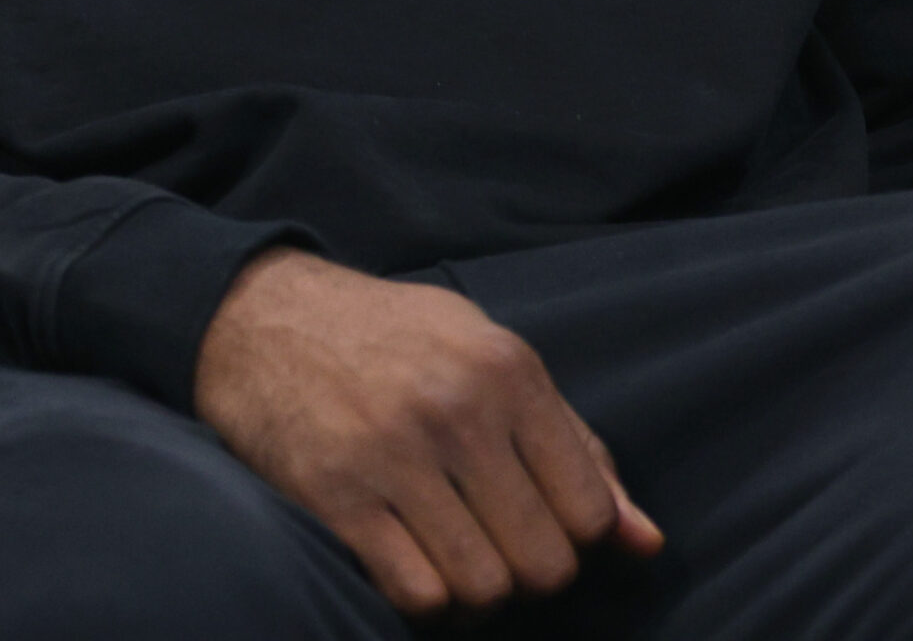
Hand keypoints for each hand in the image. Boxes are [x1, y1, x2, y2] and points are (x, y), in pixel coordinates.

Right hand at [194, 248, 661, 619]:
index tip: (539, 515)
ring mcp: (394, 455)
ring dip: (473, 586)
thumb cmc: (394, 340)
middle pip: (542, 562)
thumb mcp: (489, 356)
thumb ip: (574, 444)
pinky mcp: (339, 497)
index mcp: (506, 368)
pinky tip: (407, 551)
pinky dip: (421, 592)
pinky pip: (417, 593)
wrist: (265, 318)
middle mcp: (457, 410)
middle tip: (494, 536)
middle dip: (526, 567)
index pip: (588, 510)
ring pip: (483, 587)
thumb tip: (647, 542)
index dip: (573, 533)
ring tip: (451, 544)